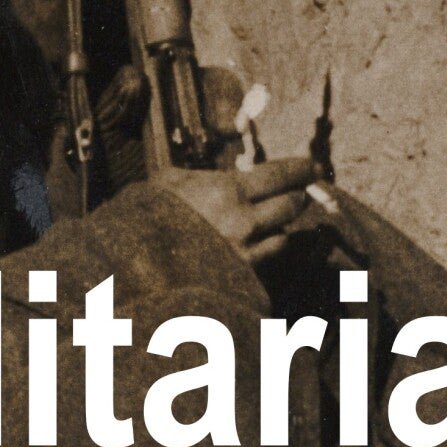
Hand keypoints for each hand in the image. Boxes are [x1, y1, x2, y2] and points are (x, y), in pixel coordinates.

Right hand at [158, 155, 315, 266]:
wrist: (132, 267)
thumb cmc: (146, 216)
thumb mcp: (170, 182)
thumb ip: (204, 176)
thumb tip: (226, 176)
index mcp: (227, 192)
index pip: (281, 175)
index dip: (302, 168)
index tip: (314, 166)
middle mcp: (243, 224)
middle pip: (291, 206)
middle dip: (295, 196)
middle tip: (296, 192)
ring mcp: (244, 255)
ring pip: (283, 237)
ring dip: (280, 227)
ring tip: (271, 221)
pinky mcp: (240, 280)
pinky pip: (267, 262)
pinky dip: (267, 250)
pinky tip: (258, 244)